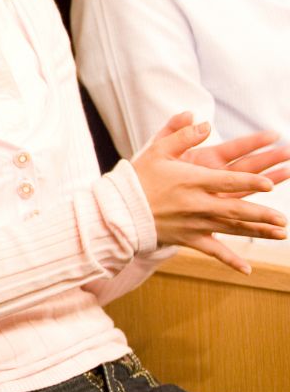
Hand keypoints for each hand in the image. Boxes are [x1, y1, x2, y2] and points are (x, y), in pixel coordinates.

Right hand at [132, 113, 289, 272]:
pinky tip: (247, 269)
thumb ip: (181, 135)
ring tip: (281, 233)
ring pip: (232, 229)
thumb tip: (203, 122)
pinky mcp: (188, 238)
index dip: (250, 182)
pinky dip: (230, 261)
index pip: (227, 181)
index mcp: (192, 181)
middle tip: (283, 218)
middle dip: (262, 214)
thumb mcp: (156, 151)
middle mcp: (197, 204)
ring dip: (258, 232)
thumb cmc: (137, 179)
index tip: (269, 184)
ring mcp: (194, 223)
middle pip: (236, 209)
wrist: (118, 211)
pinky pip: (212, 251)